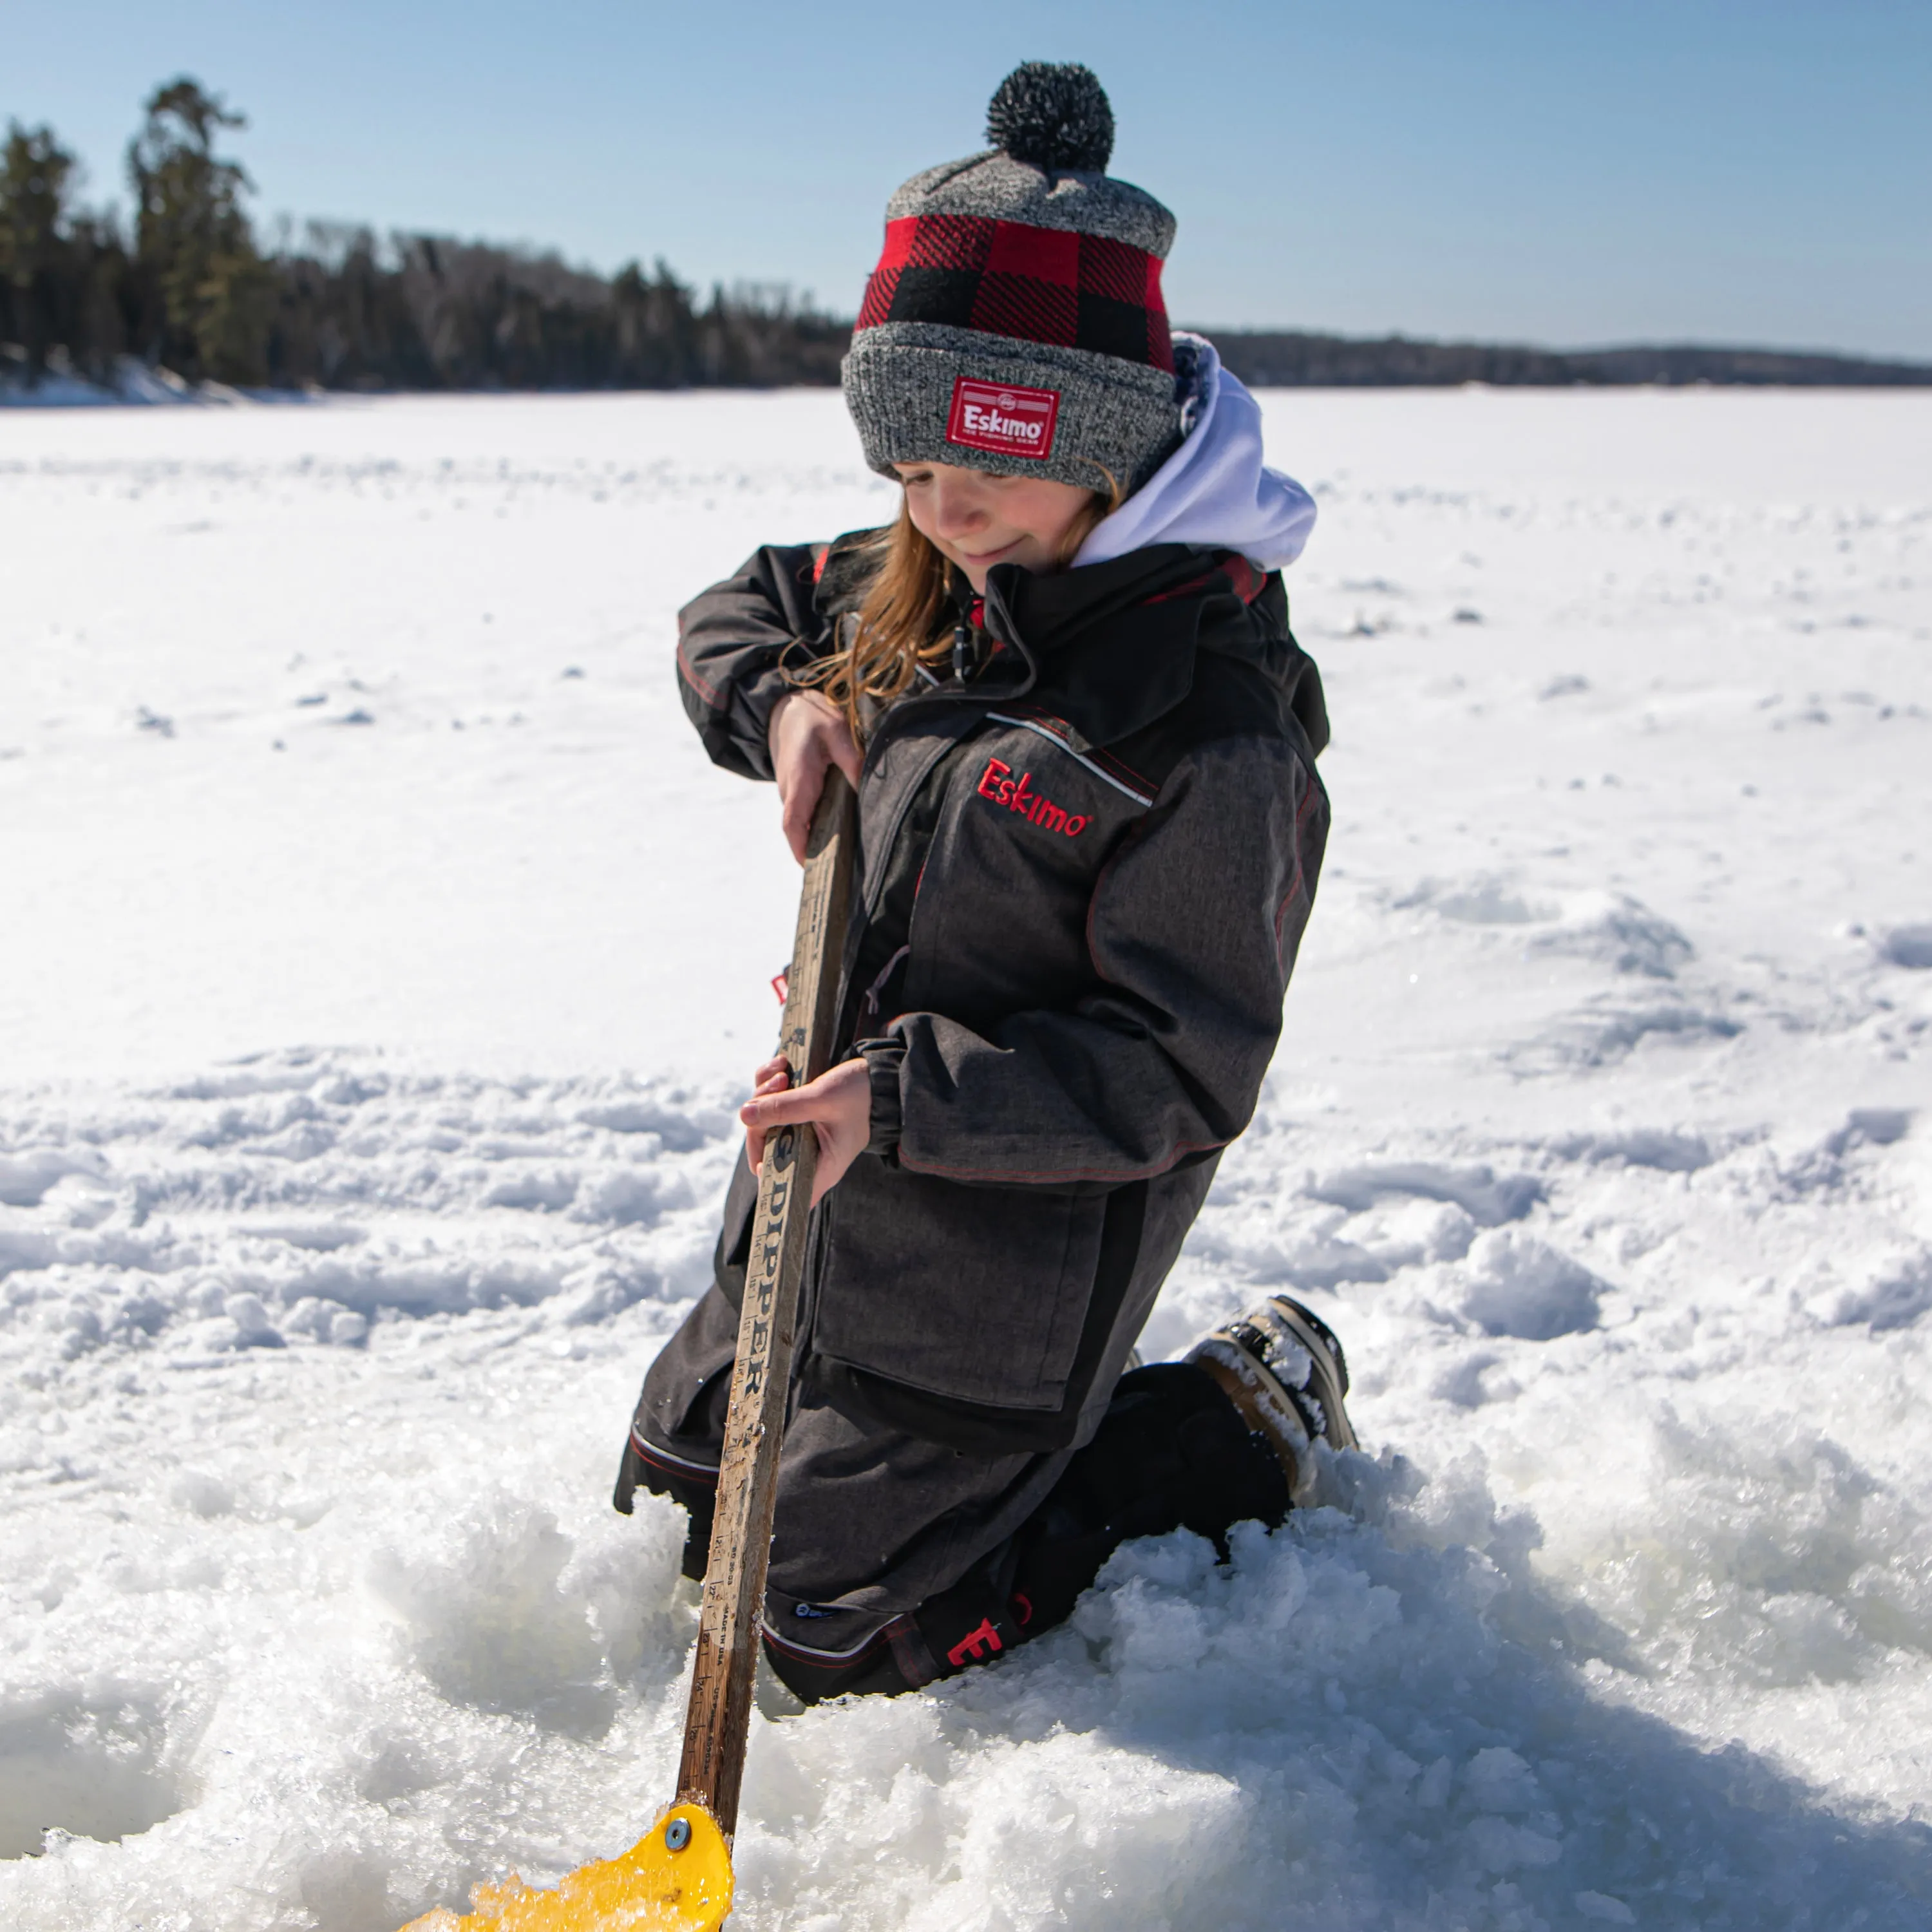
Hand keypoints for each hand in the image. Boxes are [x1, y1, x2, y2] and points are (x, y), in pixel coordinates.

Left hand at [740, 1054, 872, 1204]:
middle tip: (777, 1084)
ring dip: (764, 1093)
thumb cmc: (861, 1094)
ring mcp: (801, 1135)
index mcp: (821, 1166)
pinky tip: (783, 1064)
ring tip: (783, 1071)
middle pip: (763, 1146)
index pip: (781, 1185)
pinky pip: (771, 1104)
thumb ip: (784, 1108)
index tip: (758, 1135)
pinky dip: (770, 1083)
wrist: (880, 1074)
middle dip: (761, 1114)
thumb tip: (744, 1114)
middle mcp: (808, 1154)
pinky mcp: (797, 1115)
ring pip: (763, 1122)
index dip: (762, 1168)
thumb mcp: (822, 1098)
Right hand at [769, 689, 862, 864]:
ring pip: (803, 824)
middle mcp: (791, 791)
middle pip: (799, 831)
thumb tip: (864, 787)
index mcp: (799, 780)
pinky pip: (807, 814)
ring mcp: (792, 792)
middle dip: (815, 853)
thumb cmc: (810, 716)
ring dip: (819, 841)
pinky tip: (842, 834)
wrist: (784, 707)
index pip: (793, 823)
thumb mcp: (835, 730)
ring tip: (845, 860)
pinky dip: (820, 827)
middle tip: (841, 874)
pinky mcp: (799, 790)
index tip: (812, 868)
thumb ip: (851, 759)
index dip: (800, 848)